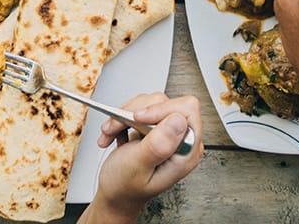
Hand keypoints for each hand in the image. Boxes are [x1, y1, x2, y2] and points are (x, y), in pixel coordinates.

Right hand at [80, 93, 202, 222]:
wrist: (115, 194)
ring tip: (112, 132)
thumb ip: (158, 146)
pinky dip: (122, 117)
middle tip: (117, 126)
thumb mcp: (137, 168)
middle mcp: (181, 141)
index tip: (138, 118)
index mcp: (185, 152)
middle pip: (165, 103)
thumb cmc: (125, 188)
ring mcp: (169, 133)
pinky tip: (115, 133)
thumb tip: (179, 121)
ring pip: (150, 103)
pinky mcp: (157, 127)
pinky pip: (141, 107)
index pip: (186, 110)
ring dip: (124, 115)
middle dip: (135, 112)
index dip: (160, 110)